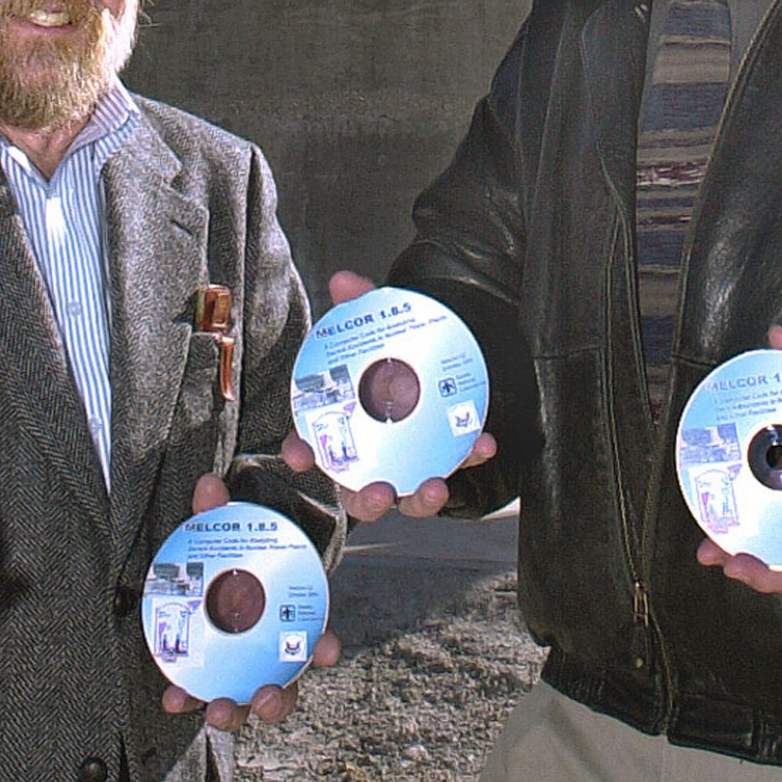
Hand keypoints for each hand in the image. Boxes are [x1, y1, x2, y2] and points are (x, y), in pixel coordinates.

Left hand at [158, 473, 341, 729]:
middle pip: (283, 685)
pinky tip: (172, 698)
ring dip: (233, 711)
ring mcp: (238, 665)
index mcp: (289, 616)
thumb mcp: (240, 518)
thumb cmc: (240, 540)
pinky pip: (199, 691)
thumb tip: (208, 484)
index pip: (317, 639)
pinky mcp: (206, 670)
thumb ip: (230, 502)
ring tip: (219, 710)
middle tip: (265, 695)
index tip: (327, 649)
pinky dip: (187, 697)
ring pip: (243, 700)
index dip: (324, 648)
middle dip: (277, 699)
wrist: (215, 554)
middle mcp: (268, 649)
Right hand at [279, 273, 497, 522]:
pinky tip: (483, 442)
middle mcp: (370, 459)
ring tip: (436, 485)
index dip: (300, 452)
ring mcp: (406, 467)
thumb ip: (359, 307)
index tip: (298, 455)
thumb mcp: (373, 328)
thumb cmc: (387, 354)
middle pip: (359, 494)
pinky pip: (456, 464)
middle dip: (368, 499)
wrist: (428, 355)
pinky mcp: (441, 460)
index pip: (309, 446)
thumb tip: (344, 281)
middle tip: (379, 491)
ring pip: (408, 497)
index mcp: (341, 430)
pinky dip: (470, 455)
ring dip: (421, 498)